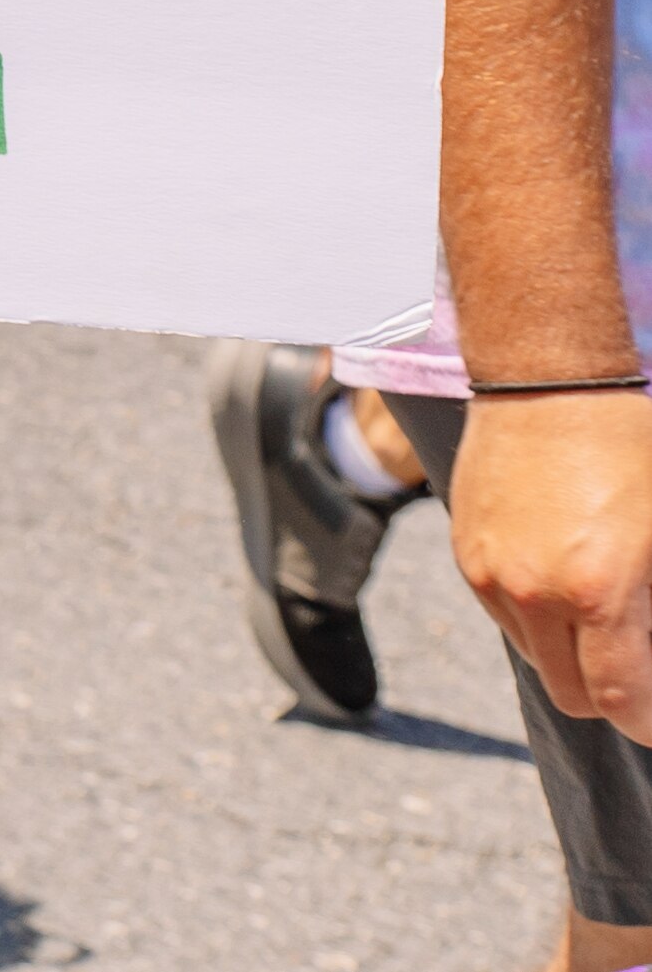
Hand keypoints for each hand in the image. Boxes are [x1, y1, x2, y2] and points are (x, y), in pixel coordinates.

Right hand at [454, 386, 651, 736]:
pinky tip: (565, 569)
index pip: (620, 702)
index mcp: (597, 591)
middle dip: (613, 692)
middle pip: (573, 695)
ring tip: (603, 603)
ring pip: (537, 657)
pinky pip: (506, 615)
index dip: (648, 719)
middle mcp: (532, 592)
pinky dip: (539, 613)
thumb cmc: (635, 452)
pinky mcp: (465, 552)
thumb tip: (650, 653)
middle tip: (641, 662)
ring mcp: (490, 574)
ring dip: (573, 651)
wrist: (550, 379)